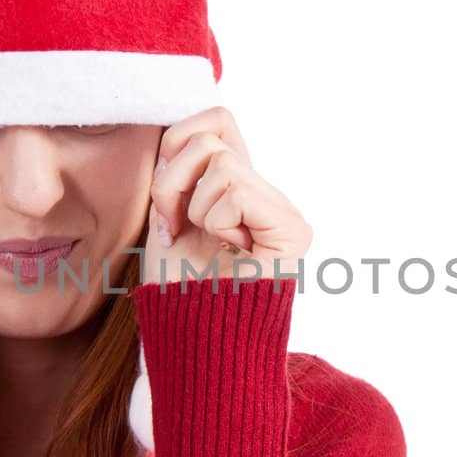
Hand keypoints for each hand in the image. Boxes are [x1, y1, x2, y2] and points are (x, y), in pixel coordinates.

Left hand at [142, 106, 311, 284]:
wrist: (194, 336)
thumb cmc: (176, 285)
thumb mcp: (166, 211)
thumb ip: (180, 167)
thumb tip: (176, 127)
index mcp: (236, 186)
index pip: (215, 120)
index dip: (174, 148)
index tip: (164, 203)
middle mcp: (264, 193)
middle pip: (210, 133)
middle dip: (172, 181)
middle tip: (174, 225)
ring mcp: (281, 209)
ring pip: (220, 160)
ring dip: (192, 207)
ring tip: (203, 241)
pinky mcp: (292, 227)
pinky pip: (236, 189)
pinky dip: (215, 221)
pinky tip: (227, 250)